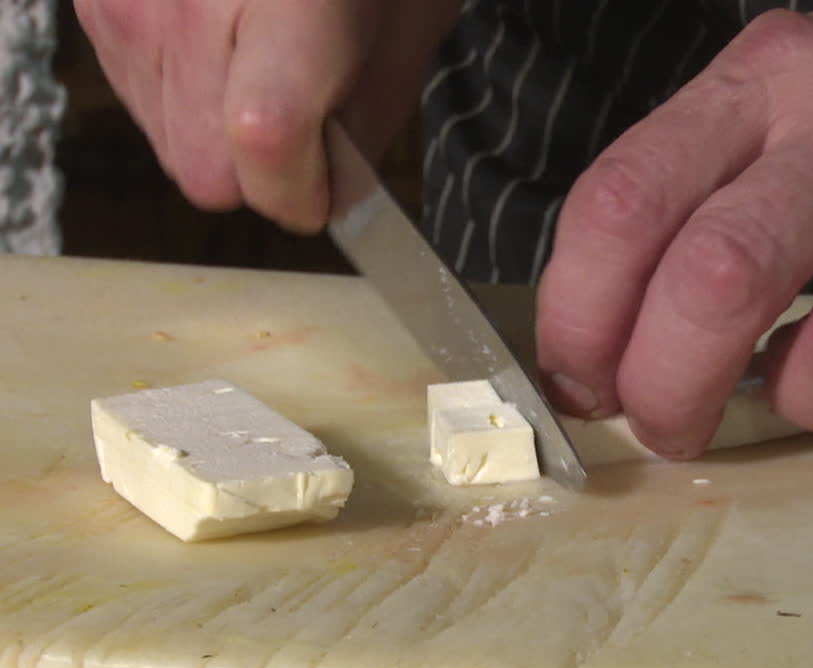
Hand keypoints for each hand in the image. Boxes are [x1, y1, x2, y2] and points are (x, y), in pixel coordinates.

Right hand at [74, 0, 458, 232]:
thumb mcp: (408, 22)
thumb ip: (369, 118)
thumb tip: (332, 195)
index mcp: (292, 0)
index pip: (267, 137)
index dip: (301, 189)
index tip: (327, 186)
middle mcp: (187, 2)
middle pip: (207, 171)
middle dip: (263, 171)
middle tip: (305, 111)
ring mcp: (127, 4)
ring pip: (169, 146)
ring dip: (220, 133)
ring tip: (262, 56)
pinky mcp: (94, 7)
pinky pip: (140, 100)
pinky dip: (185, 93)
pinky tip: (221, 40)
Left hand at [536, 3, 812, 457]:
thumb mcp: (779, 103)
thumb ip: (686, 201)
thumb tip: (599, 356)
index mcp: (770, 78)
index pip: (625, 202)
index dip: (577, 319)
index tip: (578, 381)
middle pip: (716, 284)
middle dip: (664, 391)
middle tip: (668, 426)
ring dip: (801, 405)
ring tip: (811, 378)